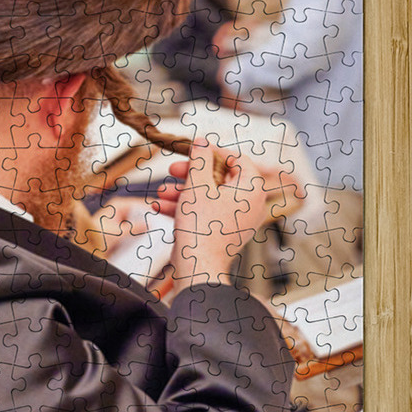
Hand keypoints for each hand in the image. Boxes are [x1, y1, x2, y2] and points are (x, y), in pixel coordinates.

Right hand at [156, 139, 268, 288]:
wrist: (198, 270)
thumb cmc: (202, 228)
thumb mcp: (197, 185)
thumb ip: (200, 159)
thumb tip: (203, 142)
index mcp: (252, 190)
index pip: (237, 159)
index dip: (213, 151)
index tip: (194, 149)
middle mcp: (249, 205)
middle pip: (219, 178)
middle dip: (190, 174)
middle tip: (172, 170)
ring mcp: (236, 221)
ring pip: (208, 196)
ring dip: (182, 192)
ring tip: (161, 192)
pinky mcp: (222, 233)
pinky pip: (205, 213)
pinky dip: (185, 208)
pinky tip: (160, 207)